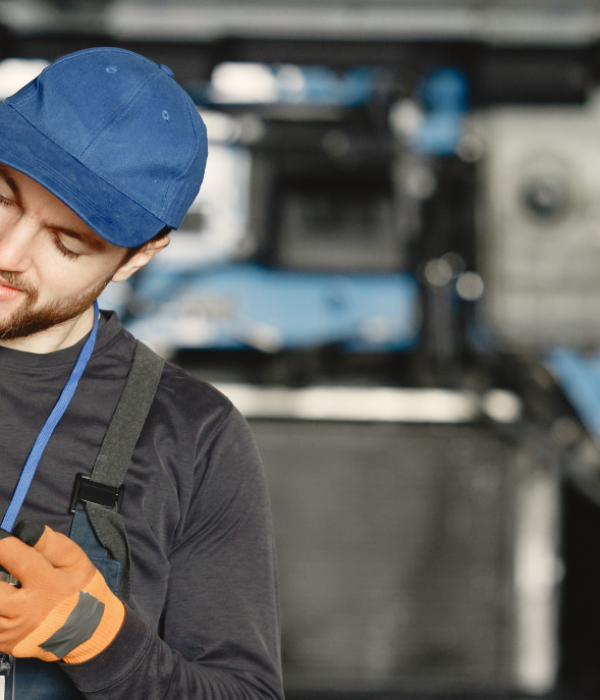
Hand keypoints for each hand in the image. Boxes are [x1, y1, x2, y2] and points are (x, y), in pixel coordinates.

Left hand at [0, 521, 124, 663]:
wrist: (87, 629)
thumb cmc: (79, 588)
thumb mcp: (75, 560)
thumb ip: (50, 543)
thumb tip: (23, 530)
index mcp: (45, 583)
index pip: (11, 555)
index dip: (3, 544)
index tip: (4, 542)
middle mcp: (25, 609)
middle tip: (1, 566)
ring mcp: (13, 629)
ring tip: (5, 586)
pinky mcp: (5, 643)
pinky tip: (5, 602)